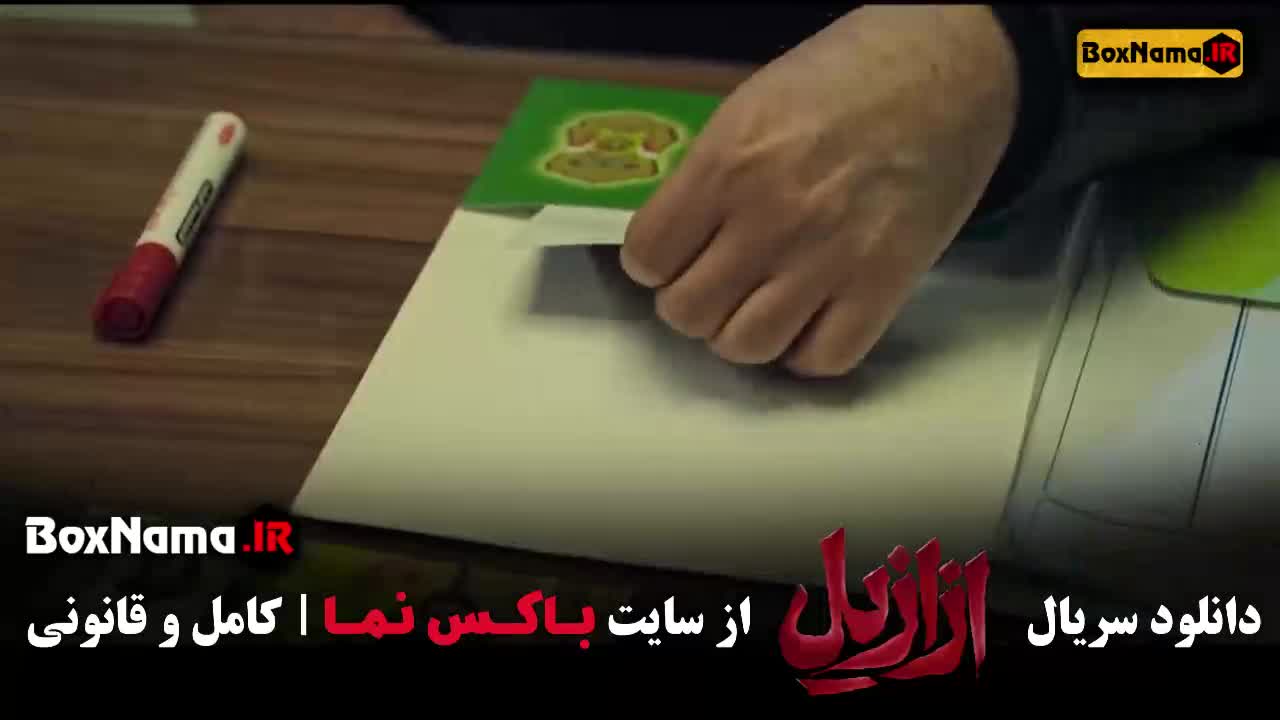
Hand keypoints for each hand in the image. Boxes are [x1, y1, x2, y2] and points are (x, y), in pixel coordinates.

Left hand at [621, 5, 1019, 376]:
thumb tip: (673, 242)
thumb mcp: (751, 106)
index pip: (649, 256)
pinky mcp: (884, 285)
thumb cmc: (847, 78)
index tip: (673, 257)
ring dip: (744, 332)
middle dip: (694, 303)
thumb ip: (707, 177)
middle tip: (717, 284)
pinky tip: (810, 321)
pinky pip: (822, 359)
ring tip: (759, 306)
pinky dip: (808, 352)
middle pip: (689, 312)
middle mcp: (771, 217)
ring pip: (746, 346)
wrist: (950, 73)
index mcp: (728, 162)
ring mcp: (829, 258)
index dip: (654, 262)